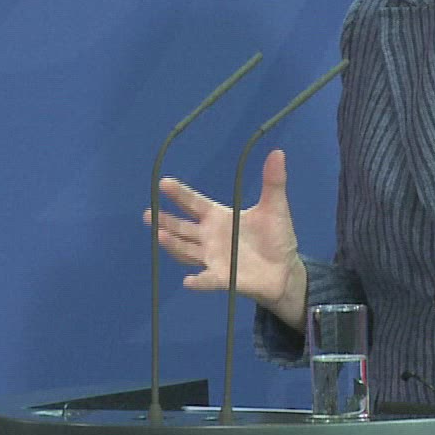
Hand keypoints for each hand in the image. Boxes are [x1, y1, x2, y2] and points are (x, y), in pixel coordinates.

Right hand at [144, 149, 306, 319]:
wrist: (285, 270)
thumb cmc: (276, 238)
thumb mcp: (275, 208)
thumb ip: (273, 182)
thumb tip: (278, 152)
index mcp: (218, 217)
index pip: (194, 203)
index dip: (180, 194)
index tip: (164, 183)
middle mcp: (209, 237)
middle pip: (182, 228)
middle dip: (166, 221)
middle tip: (149, 213)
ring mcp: (213, 258)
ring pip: (187, 250)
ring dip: (173, 244)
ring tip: (159, 235)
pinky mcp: (223, 278)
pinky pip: (208, 279)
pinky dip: (199, 282)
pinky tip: (188, 281)